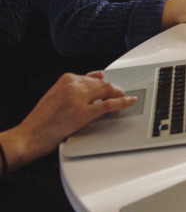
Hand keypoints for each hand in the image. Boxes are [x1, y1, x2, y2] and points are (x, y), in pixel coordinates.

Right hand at [2, 72, 135, 170]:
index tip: (111, 86)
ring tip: (124, 98)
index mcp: (66, 79)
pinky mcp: (83, 113)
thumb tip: (98, 76)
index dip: (104, 84)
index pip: (93, 78)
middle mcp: (72, 86)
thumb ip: (75, 86)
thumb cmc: (42, 119)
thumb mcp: (56, 95)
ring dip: (119, 94)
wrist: (29, 135)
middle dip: (113, 89)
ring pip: (107, 91)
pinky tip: (130, 101)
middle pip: (103, 84)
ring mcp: (78, 99)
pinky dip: (123, 102)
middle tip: (121, 93)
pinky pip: (109, 104)